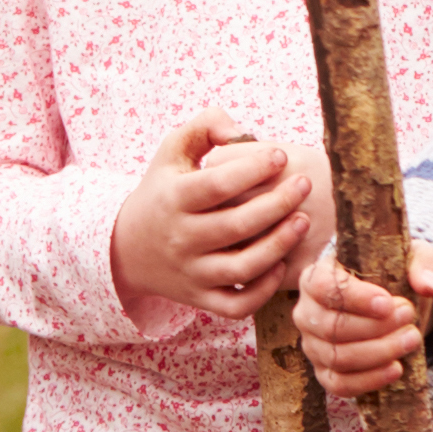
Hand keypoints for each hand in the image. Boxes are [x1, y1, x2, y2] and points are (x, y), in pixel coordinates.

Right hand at [110, 113, 318, 317]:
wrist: (128, 248)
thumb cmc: (164, 190)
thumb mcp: (172, 152)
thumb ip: (204, 126)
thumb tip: (240, 130)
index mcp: (174, 199)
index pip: (216, 185)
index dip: (253, 169)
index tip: (281, 155)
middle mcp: (181, 238)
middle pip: (236, 226)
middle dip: (277, 204)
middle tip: (305, 185)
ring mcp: (191, 272)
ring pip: (241, 268)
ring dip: (277, 246)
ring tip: (303, 221)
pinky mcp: (200, 298)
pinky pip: (236, 305)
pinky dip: (262, 291)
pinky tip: (281, 264)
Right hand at [298, 240, 432, 396]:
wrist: (399, 306)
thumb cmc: (398, 276)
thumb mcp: (418, 259)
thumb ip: (426, 265)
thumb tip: (429, 287)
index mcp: (317, 277)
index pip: (323, 287)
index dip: (356, 298)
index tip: (388, 303)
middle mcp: (307, 312)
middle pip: (333, 327)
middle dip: (377, 327)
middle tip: (409, 318)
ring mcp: (314, 345)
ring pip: (338, 357)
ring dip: (380, 352)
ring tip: (411, 339)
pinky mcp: (325, 372)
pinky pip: (340, 384)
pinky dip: (370, 380)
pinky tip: (397, 368)